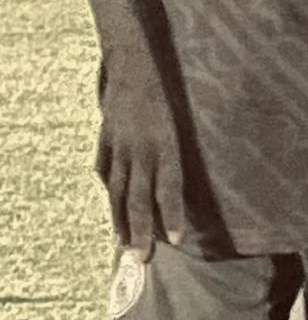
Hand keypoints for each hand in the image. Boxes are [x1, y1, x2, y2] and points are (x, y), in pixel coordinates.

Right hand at [96, 47, 194, 255]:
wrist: (136, 59)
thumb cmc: (171, 85)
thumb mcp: (184, 114)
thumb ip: (184, 145)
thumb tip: (191, 175)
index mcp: (166, 141)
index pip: (169, 186)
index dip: (171, 213)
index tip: (175, 240)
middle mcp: (141, 147)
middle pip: (138, 197)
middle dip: (141, 230)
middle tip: (141, 260)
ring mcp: (119, 144)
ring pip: (118, 190)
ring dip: (120, 220)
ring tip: (123, 246)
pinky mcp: (106, 138)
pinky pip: (105, 169)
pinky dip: (108, 189)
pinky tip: (110, 208)